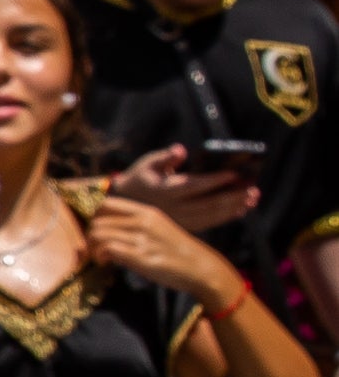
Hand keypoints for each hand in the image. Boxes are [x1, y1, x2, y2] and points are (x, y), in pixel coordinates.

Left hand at [84, 188, 241, 301]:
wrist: (200, 268)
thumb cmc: (176, 250)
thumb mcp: (157, 228)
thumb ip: (133, 225)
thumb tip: (104, 229)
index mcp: (146, 212)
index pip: (106, 204)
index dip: (93, 217)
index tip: (95, 231)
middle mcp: (142, 222)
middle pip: (96, 221)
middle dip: (89, 236)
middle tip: (95, 249)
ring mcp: (142, 239)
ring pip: (98, 234)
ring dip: (93, 248)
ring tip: (100, 257)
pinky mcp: (141, 256)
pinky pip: (108, 249)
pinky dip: (101, 256)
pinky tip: (106, 263)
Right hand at [107, 143, 261, 235]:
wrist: (123, 203)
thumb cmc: (140, 178)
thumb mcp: (147, 163)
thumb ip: (165, 157)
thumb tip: (181, 150)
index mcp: (165, 190)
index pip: (195, 185)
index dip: (216, 180)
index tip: (235, 174)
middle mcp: (174, 208)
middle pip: (209, 203)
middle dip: (233, 195)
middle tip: (253, 188)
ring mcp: (180, 219)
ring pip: (212, 215)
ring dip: (234, 207)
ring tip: (252, 198)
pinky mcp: (184, 226)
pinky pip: (209, 223)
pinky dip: (226, 217)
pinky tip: (241, 210)